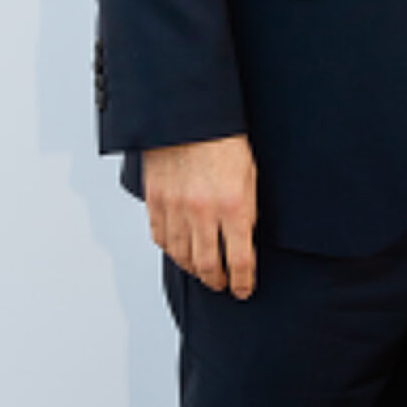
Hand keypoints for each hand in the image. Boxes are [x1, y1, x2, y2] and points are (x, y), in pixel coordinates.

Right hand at [143, 135, 257, 297]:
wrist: (189, 117)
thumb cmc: (224, 142)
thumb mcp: (250, 178)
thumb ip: (247, 212)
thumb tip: (245, 240)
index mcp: (233, 206)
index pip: (241, 260)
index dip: (243, 282)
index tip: (244, 290)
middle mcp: (203, 212)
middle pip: (208, 266)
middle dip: (218, 281)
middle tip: (223, 285)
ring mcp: (176, 208)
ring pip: (182, 256)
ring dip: (194, 270)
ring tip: (203, 272)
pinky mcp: (156, 201)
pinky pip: (161, 238)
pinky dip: (172, 250)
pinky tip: (180, 252)